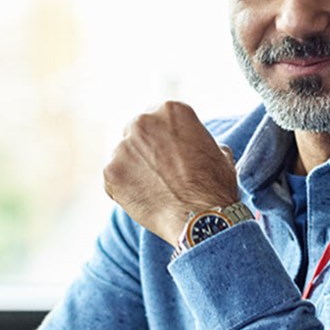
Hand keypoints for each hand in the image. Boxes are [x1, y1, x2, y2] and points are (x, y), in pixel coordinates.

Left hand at [104, 101, 239, 244]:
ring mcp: (123, 146)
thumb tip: (194, 145)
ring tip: (154, 190)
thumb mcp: (218, 151)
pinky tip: (144, 200)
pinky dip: (123, 190)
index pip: (157, 116)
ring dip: (133, 169)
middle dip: (144, 149)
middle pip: (135, 131)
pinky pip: (113, 178)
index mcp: (170, 110)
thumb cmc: (214, 187)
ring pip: (123, 155)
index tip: (168, 152)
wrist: (200, 218)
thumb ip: (197, 140)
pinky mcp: (111, 171)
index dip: (162, 136)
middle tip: (158, 171)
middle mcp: (143, 121)